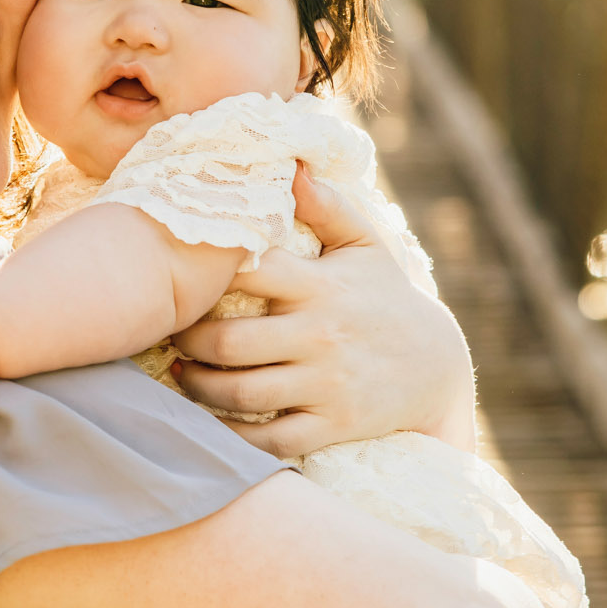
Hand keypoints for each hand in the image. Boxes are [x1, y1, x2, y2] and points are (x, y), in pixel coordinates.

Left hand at [172, 165, 476, 457]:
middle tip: (170, 333)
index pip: (251, 272)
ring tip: (183, 373)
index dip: (209, 273)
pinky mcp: (331, 425)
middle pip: (230, 342)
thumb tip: (290, 168)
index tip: (186, 278)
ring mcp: (325, 384)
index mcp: (321, 286)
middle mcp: (320, 335)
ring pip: (241, 393)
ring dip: (199, 387)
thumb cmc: (387, 299)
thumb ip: (329, 207)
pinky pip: (269, 439)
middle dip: (188, 341)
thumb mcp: (367, 247)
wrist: (436, 369)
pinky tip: (212, 421)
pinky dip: (233, 437)